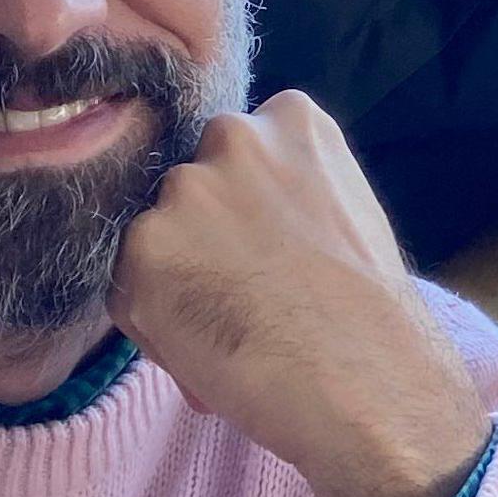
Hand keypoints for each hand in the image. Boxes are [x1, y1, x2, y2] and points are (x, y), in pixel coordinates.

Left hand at [112, 92, 491, 496]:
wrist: (366, 378)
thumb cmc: (368, 311)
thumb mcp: (342, 208)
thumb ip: (283, 189)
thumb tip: (224, 220)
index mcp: (292, 118)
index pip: (238, 146)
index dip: (246, 204)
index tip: (267, 244)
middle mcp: (233, 135)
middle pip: (192, 185)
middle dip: (205, 234)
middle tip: (245, 291)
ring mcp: (184, 191)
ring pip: (156, 237)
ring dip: (177, 279)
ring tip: (231, 328)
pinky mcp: (143, 250)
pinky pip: (129, 291)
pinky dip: (155, 326)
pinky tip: (211, 350)